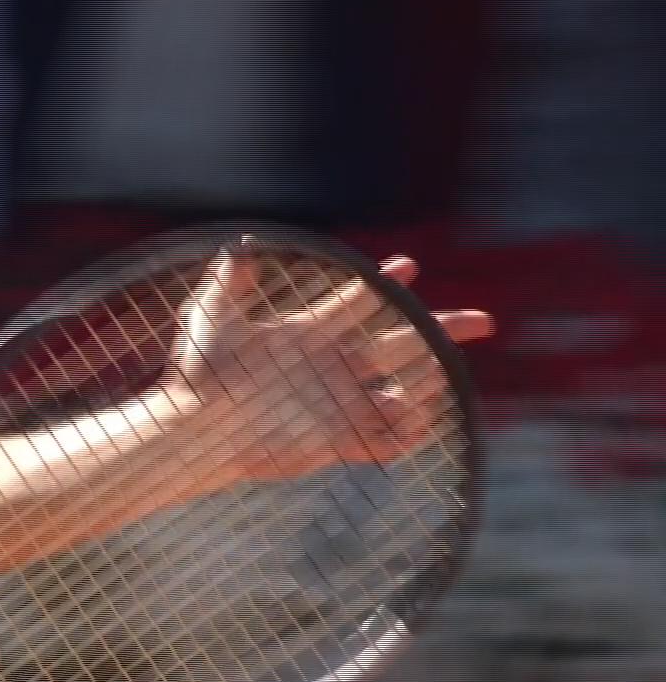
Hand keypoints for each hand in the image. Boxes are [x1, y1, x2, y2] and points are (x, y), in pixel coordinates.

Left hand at [154, 246, 492, 484]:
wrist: (196, 429)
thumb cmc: (198, 372)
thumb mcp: (211, 314)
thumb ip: (230, 278)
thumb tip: (244, 240)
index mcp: (309, 334)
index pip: (360, 302)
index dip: (387, 283)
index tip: (409, 265)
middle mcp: (332, 367)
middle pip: (402, 343)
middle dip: (442, 328)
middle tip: (484, 320)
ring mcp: (339, 404)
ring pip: (406, 389)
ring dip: (430, 378)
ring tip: (438, 368)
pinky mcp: (338, 441)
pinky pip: (391, 438)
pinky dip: (414, 427)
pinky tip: (422, 411)